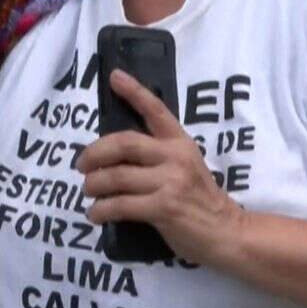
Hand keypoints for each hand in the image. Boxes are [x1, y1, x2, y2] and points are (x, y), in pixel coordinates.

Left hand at [76, 69, 243, 265]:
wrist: (225, 231)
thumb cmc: (199, 198)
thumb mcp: (184, 165)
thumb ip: (158, 154)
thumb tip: (113, 152)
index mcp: (180, 142)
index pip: (156, 110)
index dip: (134, 92)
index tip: (114, 76)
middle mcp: (175, 156)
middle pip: (124, 143)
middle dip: (94, 153)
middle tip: (81, 164)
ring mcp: (170, 182)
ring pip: (117, 176)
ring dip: (94, 184)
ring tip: (88, 191)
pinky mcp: (164, 208)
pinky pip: (121, 205)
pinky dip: (102, 210)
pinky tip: (95, 213)